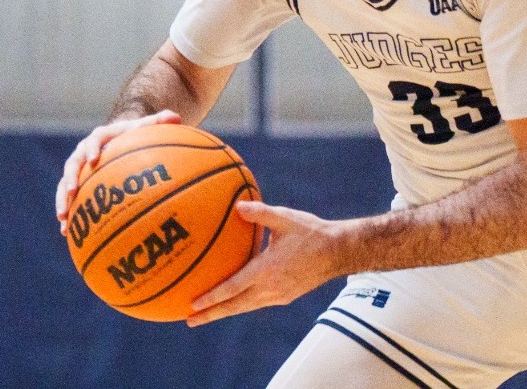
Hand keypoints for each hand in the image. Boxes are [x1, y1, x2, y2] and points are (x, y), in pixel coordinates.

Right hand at [54, 110, 181, 232]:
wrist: (122, 141)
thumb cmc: (137, 134)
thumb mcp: (148, 127)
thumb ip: (160, 121)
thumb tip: (176, 118)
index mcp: (101, 136)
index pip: (94, 140)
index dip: (92, 149)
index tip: (94, 160)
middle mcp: (84, 151)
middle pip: (72, 164)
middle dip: (70, 178)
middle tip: (72, 192)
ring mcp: (79, 169)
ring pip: (65, 184)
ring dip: (62, 200)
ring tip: (63, 218)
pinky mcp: (78, 183)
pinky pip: (69, 198)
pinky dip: (68, 214)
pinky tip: (66, 233)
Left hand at [186, 201, 340, 326]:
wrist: (338, 251)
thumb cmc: (311, 232)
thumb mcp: (286, 218)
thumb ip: (260, 212)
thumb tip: (237, 206)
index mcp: (267, 270)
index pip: (233, 288)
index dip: (212, 298)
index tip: (192, 304)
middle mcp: (271, 287)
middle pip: (235, 306)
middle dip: (210, 314)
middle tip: (188, 320)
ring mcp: (278, 295)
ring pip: (245, 307)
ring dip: (224, 312)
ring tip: (204, 316)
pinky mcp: (285, 296)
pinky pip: (257, 303)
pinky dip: (240, 305)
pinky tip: (233, 301)